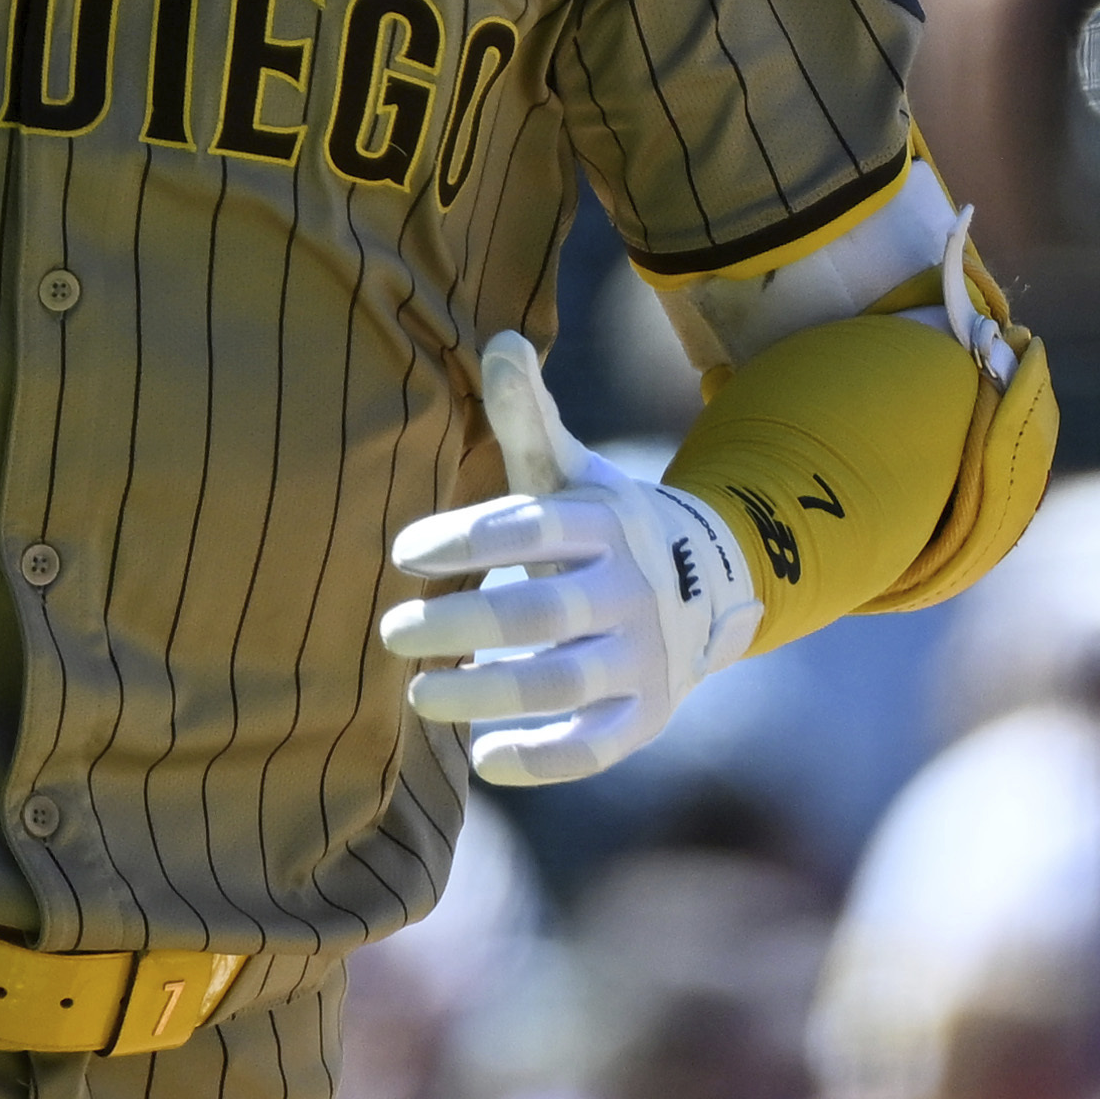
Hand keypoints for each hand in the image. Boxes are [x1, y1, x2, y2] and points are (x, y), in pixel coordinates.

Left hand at [378, 331, 757, 787]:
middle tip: (390, 631)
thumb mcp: (570, 471)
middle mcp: (631, 590)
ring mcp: (643, 656)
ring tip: (418, 696)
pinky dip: (541, 759)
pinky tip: (484, 759)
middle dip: (461, 622)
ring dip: (486, 693)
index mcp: (605, 522)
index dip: (465, 538)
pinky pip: (595, 746)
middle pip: (541, 612)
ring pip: (563, 685)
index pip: (532, 526)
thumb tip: (500, 339)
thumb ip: (530, 417)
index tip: (401, 553)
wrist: (709, 587)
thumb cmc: (603, 527)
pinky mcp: (646, 714)